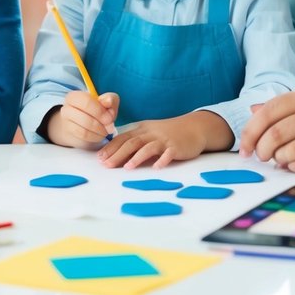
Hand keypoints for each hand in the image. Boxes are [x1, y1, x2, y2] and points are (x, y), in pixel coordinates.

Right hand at [46, 90, 118, 147]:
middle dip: (101, 123)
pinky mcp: (70, 135)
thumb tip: (107, 101)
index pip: (86, 101)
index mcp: (74, 97)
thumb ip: (110, 99)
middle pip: (85, 118)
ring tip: (106, 130)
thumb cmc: (95, 111)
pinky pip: (84, 138)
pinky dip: (95, 137)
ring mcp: (66, 124)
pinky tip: (99, 135)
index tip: (110, 117)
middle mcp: (66, 109)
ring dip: (99, 132)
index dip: (100, 110)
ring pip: (84, 131)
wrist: (82, 125)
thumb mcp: (106, 102)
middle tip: (110, 125)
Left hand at [97, 111, 229, 168]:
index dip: (111, 148)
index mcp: (142, 129)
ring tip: (128, 167)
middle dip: (118, 154)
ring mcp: (164, 140)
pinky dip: (162, 160)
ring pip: (148, 147)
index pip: (123, 138)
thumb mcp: (150, 132)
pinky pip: (169, 154)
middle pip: (132, 142)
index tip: (100, 158)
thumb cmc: (169, 132)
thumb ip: (135, 140)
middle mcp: (151, 133)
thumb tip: (116, 153)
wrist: (194, 127)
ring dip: (137, 157)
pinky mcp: (176, 147)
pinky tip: (157, 167)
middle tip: (107, 165)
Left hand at [238, 85, 294, 171]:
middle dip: (261, 149)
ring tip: (279, 159)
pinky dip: (293, 167)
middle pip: (275, 134)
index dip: (251, 130)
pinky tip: (294, 164)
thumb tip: (253, 111)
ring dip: (278, 160)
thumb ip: (288, 106)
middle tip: (259, 157)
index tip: (245, 145)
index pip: (270, 111)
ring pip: (287, 152)